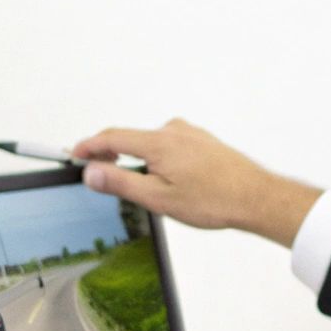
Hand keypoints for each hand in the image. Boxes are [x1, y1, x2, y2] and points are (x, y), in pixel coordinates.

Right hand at [70, 119, 321, 245]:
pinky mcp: (202, 142)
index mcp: (159, 142)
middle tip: (100, 176)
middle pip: (130, 139)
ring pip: (152, 145)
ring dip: (139, 161)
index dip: (88, 147)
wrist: (256, 198)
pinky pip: (170, 147)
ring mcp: (190, 134)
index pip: (111, 138)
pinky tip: (169, 181)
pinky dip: (159, 160)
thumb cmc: (215, 200)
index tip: (74, 155)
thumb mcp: (159, 198)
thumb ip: (121, 182)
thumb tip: (92, 172)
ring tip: (144, 189)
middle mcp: (174, 131)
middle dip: (112, 156)